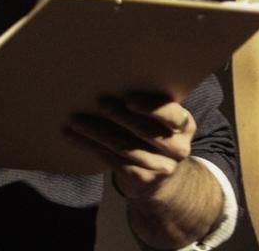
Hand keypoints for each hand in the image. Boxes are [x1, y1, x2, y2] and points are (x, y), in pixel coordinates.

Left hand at [66, 93, 194, 200]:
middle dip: (121, 116)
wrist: (163, 180)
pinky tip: (72, 137)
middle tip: (100, 102)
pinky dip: (89, 147)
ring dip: (97, 132)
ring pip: (124, 147)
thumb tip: (115, 78)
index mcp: (185, 126)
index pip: (172, 116)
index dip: (151, 108)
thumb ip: (152, 106)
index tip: (130, 99)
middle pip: (146, 132)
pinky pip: (111, 161)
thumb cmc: (157, 136)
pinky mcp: (140, 180)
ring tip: (76, 120)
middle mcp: (178, 149)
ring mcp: (160, 167)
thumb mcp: (164, 122)